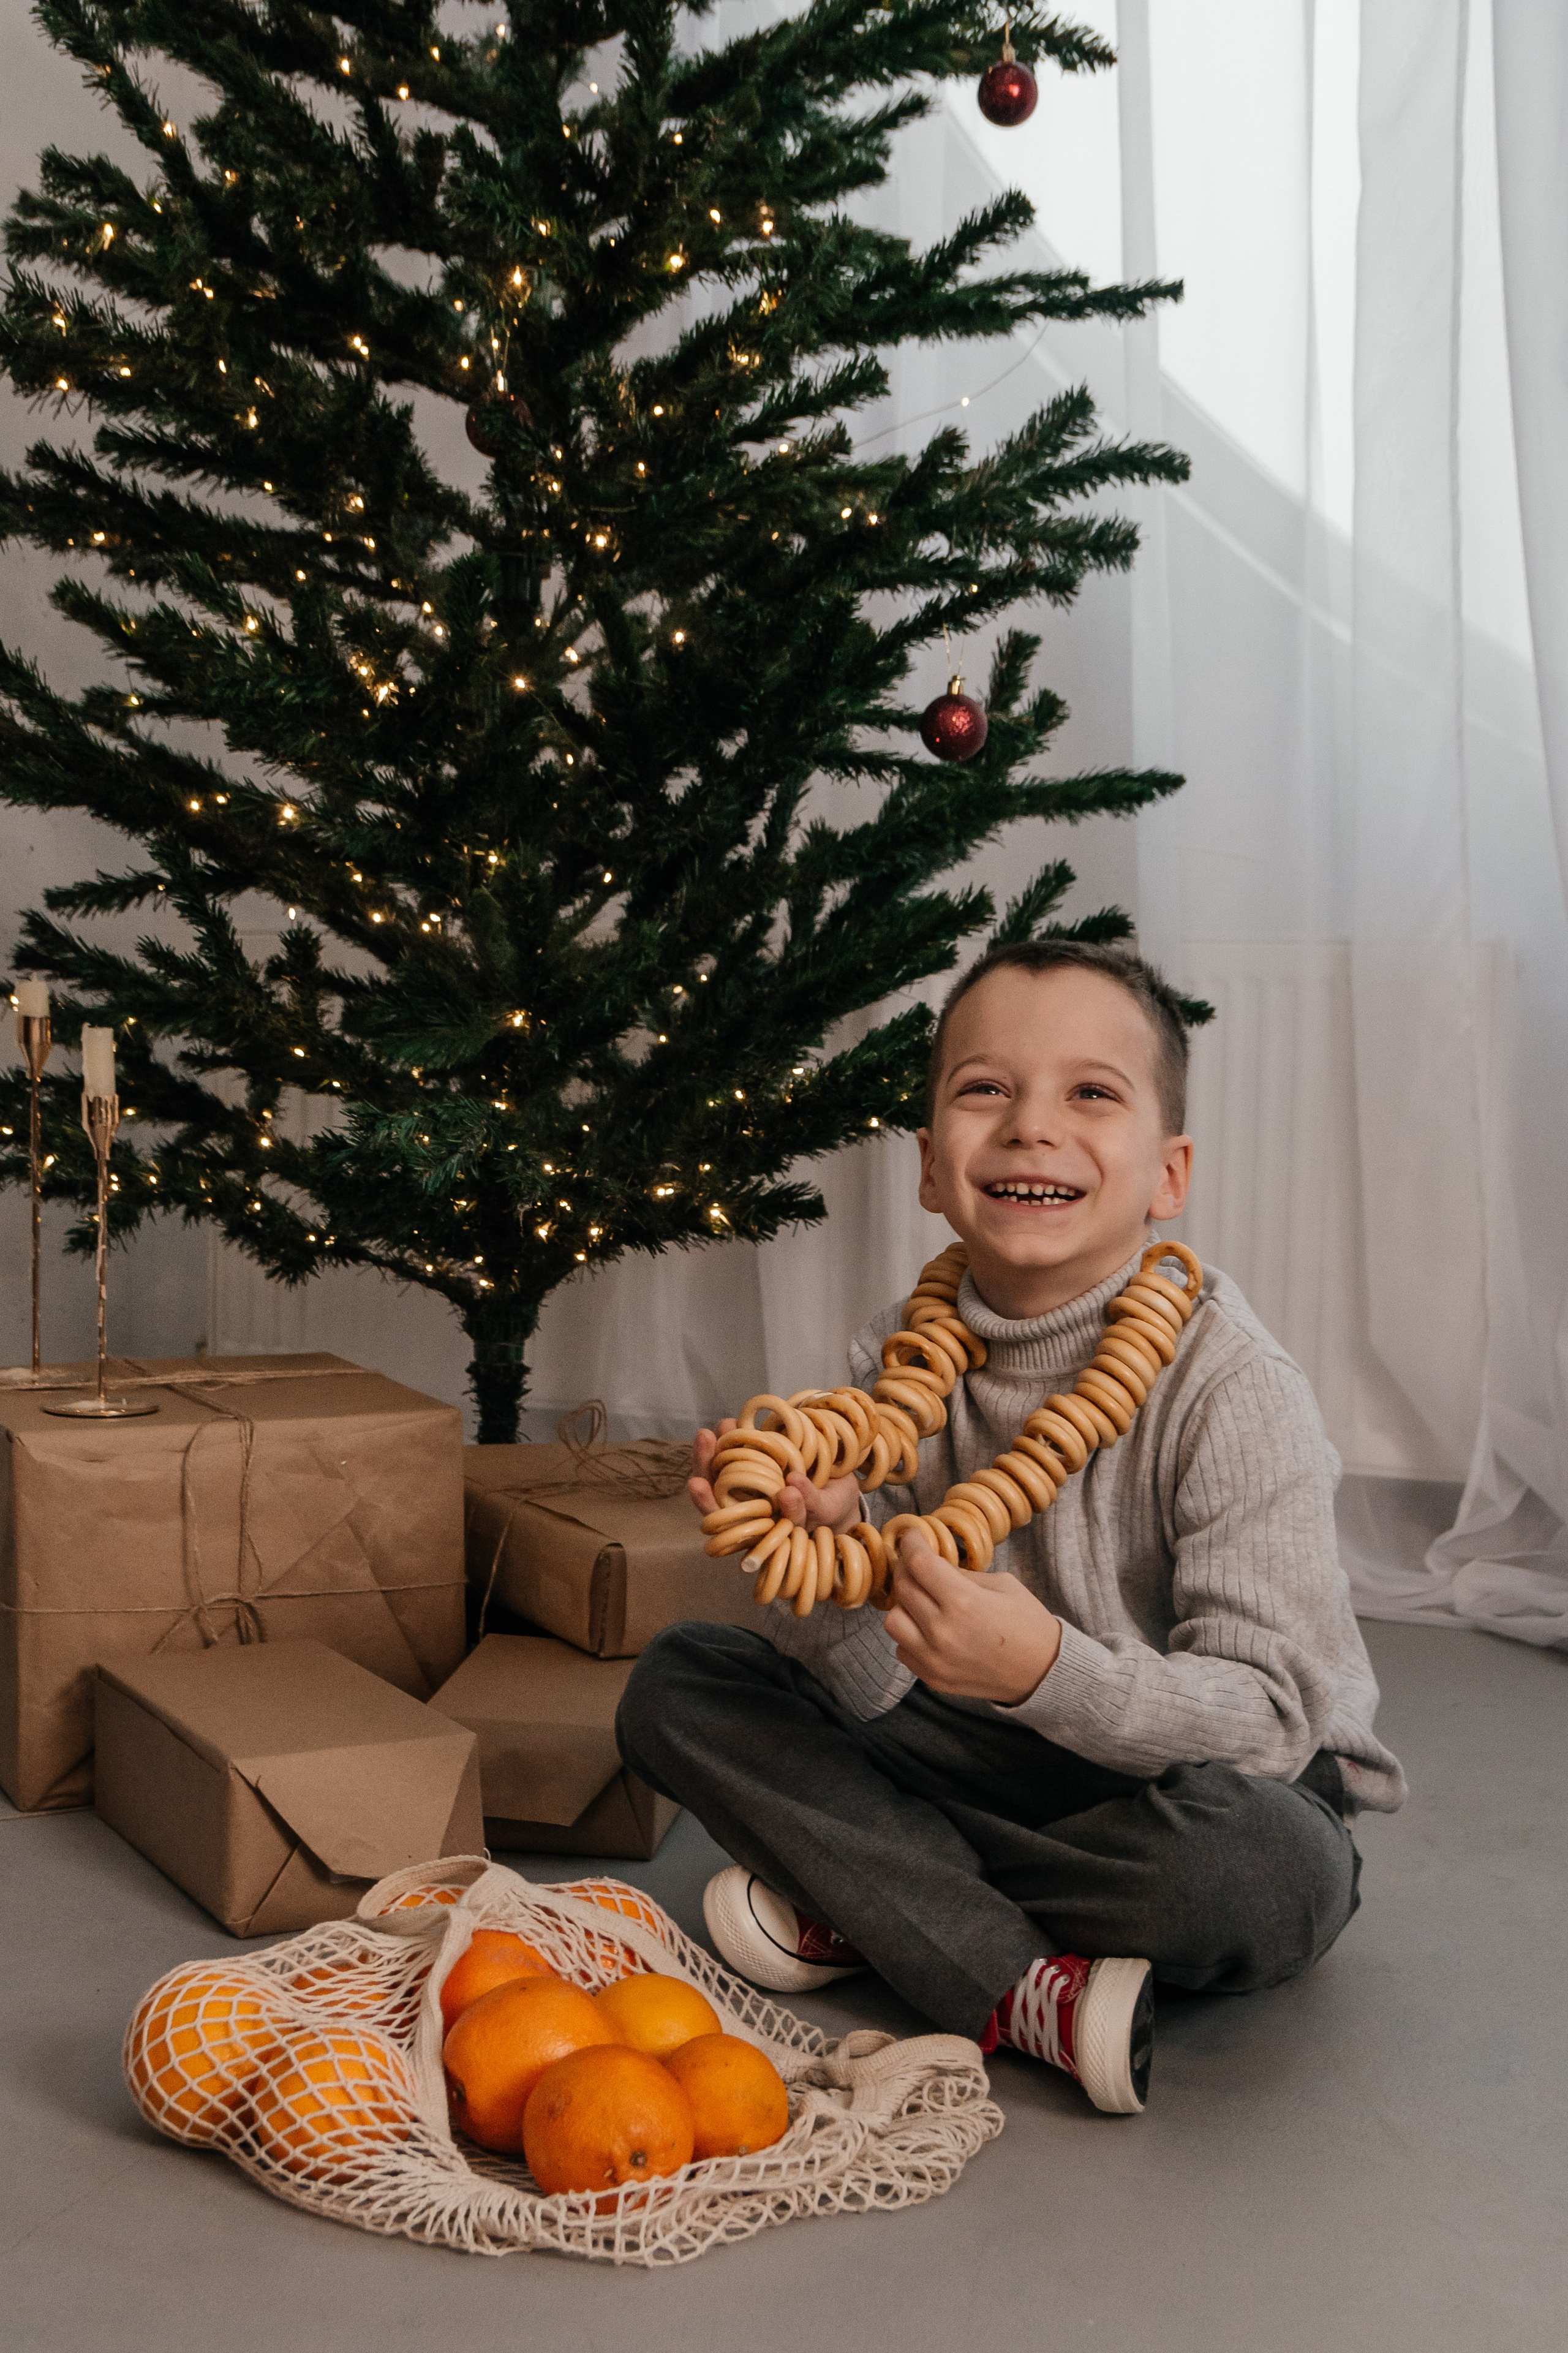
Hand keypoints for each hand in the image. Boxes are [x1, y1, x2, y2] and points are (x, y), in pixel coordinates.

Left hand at [688, 1420, 862, 1535]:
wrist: (841, 1491)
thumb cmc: (832, 1509)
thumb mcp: (825, 1510)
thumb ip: (809, 1503)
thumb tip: (788, 1489)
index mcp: (760, 1526)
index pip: (723, 1519)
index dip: (707, 1503)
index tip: (695, 1484)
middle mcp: (750, 1508)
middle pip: (715, 1493)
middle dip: (704, 1466)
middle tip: (704, 1439)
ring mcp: (752, 1487)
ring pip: (722, 1473)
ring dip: (714, 1450)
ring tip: (715, 1427)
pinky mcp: (759, 1465)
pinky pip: (738, 1453)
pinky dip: (733, 1438)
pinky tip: (729, 1423)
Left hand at [883, 1528, 1061, 1703]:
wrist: (1043, 1671)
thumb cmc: (1028, 1623)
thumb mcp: (1001, 1584)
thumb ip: (961, 1574)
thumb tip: (933, 1564)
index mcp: (963, 1602)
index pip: (918, 1562)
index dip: (910, 1543)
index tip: (911, 1536)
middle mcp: (942, 1632)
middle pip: (902, 1588)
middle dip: (906, 1568)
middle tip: (916, 1563)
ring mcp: (934, 1659)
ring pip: (893, 1621)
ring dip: (903, 1605)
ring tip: (922, 1600)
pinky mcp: (933, 1678)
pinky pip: (903, 1650)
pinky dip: (910, 1635)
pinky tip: (929, 1628)